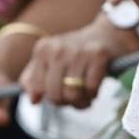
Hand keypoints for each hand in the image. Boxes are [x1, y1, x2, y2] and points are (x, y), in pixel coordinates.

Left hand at [19, 15, 138, 108]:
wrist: (105, 35)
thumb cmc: (75, 53)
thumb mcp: (49, 59)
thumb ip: (33, 78)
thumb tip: (34, 100)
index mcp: (42, 49)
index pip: (38, 87)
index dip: (49, 98)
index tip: (58, 96)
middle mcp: (58, 48)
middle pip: (55, 93)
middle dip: (65, 103)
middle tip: (73, 101)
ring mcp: (78, 51)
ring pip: (73, 94)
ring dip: (80, 103)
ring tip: (84, 99)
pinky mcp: (98, 55)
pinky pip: (91, 88)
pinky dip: (92, 95)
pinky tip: (93, 92)